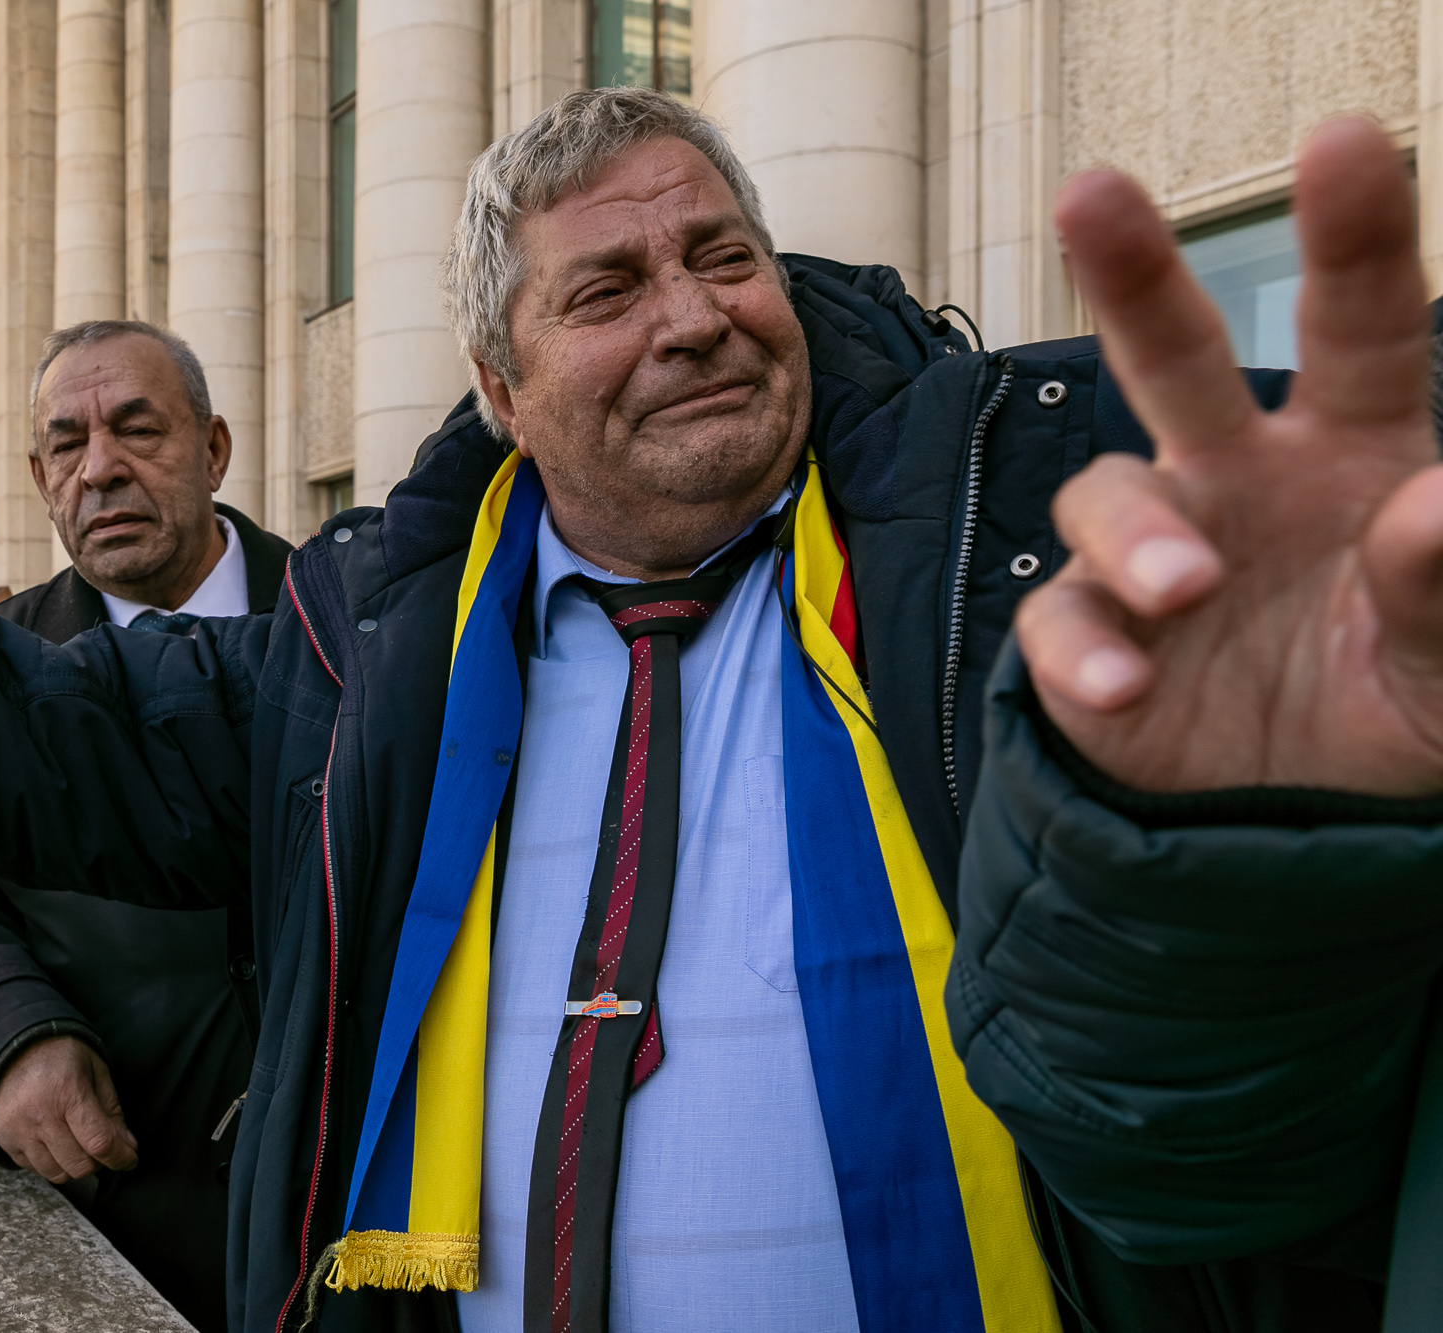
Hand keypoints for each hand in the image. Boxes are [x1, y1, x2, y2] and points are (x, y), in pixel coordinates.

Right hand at [0, 1035, 139, 1183]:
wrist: (12, 1045)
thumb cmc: (61, 1055)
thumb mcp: (95, 1071)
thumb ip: (112, 1110)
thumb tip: (127, 1147)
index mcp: (67, 1091)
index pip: (100, 1142)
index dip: (120, 1157)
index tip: (130, 1160)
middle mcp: (40, 1114)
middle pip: (80, 1165)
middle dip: (98, 1162)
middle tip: (100, 1145)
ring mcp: (17, 1128)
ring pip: (57, 1173)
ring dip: (73, 1164)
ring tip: (76, 1142)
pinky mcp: (3, 1138)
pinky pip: (34, 1169)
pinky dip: (50, 1162)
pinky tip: (53, 1141)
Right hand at [1017, 117, 1442, 795]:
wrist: (1286, 829)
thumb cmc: (1387, 713)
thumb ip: (1440, 591)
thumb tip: (1432, 505)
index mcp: (1350, 456)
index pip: (1362, 331)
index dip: (1354, 238)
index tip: (1344, 142)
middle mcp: (1237, 479)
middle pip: (1174, 353)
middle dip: (1132, 271)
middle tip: (1090, 193)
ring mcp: (1152, 554)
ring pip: (1106, 492)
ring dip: (1140, 533)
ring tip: (1190, 589)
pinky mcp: (1089, 638)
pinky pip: (1061, 619)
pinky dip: (1082, 651)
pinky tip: (1120, 689)